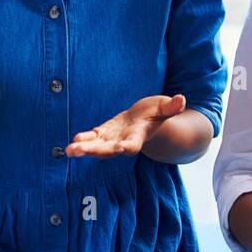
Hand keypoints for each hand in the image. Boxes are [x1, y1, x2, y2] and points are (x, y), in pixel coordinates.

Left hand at [67, 93, 185, 157]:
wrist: (147, 119)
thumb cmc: (157, 113)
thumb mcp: (165, 108)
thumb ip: (172, 107)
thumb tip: (182, 99)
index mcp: (138, 136)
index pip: (132, 145)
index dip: (126, 147)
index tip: (120, 149)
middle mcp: (124, 141)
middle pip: (108, 150)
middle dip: (94, 151)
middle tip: (78, 151)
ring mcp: (112, 139)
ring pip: (97, 147)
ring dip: (84, 148)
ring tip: (70, 150)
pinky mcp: (104, 133)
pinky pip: (93, 138)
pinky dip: (84, 139)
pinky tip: (74, 140)